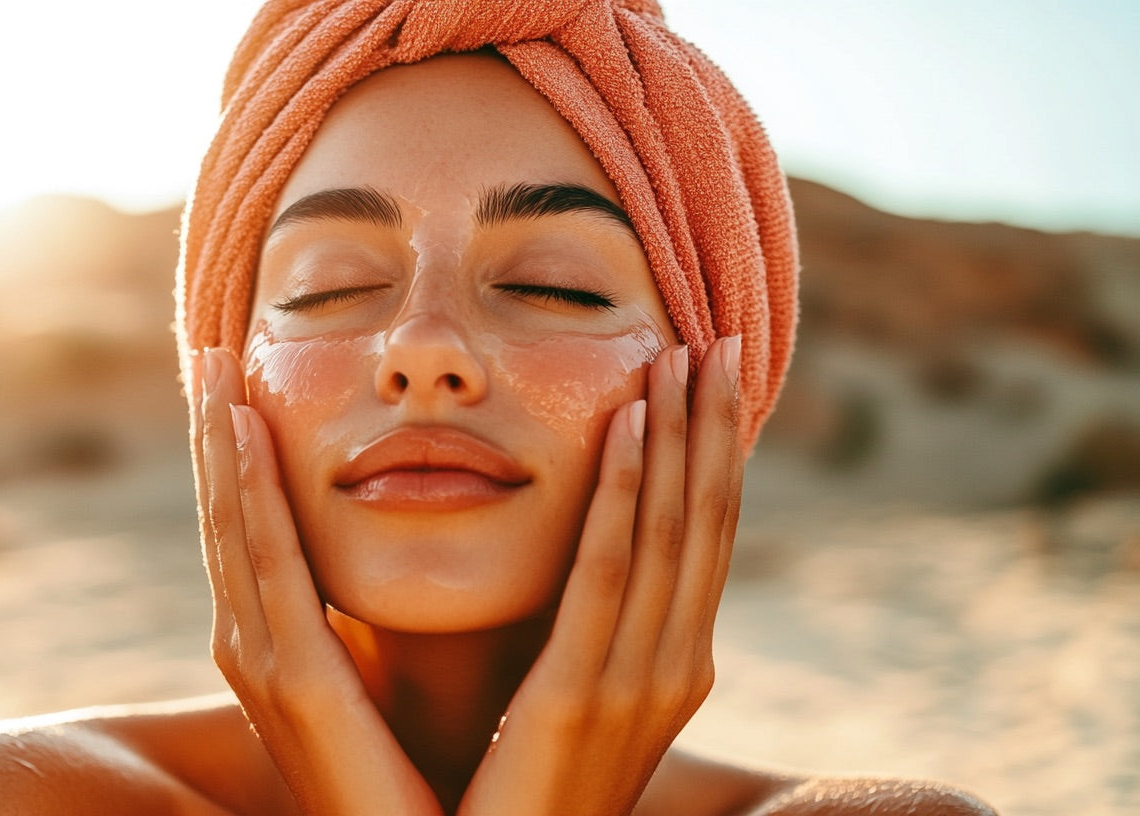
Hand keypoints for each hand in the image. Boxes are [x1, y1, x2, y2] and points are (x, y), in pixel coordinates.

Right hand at [190, 347, 442, 815]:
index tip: (238, 386)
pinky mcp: (291, 681)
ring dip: (220, 442)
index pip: (247, 529)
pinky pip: (267, 562)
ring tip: (216, 368)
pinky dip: (247, 491)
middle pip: (225, 515)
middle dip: (214, 433)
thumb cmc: (406, 779)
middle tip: (213, 351)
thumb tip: (381, 570)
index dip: (234, 457)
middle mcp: (250, 646)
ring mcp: (260, 662)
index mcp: (273, 644)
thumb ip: (362, 628)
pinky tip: (242, 432)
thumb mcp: (374, 682)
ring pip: (231, 525)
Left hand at [456, 337, 744, 815]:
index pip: (705, 539)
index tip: (713, 377)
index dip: (715, 453)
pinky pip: (608, 573)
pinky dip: (627, 492)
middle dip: (714, 427)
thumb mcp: (577, 703)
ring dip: (681, 436)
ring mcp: (637, 682)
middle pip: (706, 522)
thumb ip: (590, 640)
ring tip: (681, 355)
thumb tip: (588, 574)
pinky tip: (629, 425)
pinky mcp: (579, 693)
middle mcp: (675, 667)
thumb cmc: (525, 794)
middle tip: (720, 340)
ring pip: (670, 532)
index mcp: (675, 666)